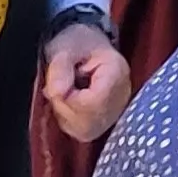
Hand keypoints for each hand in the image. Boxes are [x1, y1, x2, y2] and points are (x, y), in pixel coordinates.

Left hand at [43, 22, 131, 140]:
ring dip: (65, 114)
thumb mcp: (65, 47)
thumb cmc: (78, 44)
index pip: (93, 102)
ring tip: (65, 92)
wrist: (86, 47)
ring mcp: (116, 113)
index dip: (68, 98)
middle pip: (89, 120)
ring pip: (85, 130)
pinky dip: (69, 120)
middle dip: (64, 107)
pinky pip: (83, 132)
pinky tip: (70, 102)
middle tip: (58, 87)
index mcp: (117, 72)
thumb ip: (60, 68)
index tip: (58, 84)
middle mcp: (122, 97)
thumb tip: (55, 94)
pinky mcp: (105, 123)